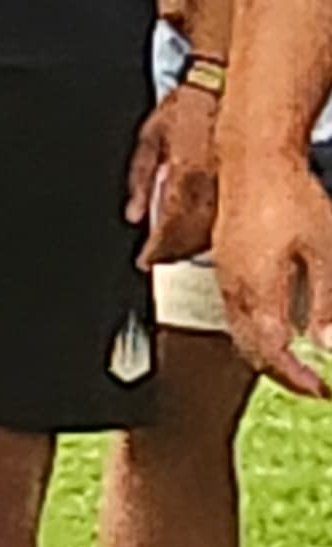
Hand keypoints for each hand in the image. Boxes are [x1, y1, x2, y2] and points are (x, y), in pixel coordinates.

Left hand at [127, 83, 218, 268]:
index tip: (144, 259)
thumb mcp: (149, 136)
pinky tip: (197, 234)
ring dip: (191, 247)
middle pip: (193, 236)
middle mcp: (212, 182)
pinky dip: (210, 232)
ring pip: (213, 232)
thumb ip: (139, 179)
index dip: (157, 249)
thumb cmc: (187, 105)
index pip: (171, 224)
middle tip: (156, 257)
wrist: (223, 86)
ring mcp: (230, 183)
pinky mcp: (242, 182)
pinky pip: (226, 218)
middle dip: (172, 252)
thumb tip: (134, 214)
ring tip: (173, 250)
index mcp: (186, 171)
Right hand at [217, 155, 331, 396]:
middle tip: (312, 384)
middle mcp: (235, 288)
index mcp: (258, 289)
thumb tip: (330, 346)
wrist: (252, 157)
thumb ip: (327, 302)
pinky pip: (235, 313)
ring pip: (241, 333)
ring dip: (267, 355)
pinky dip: (255, 332)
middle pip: (252, 350)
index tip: (322, 389)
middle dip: (282, 374)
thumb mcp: (325, 249)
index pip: (273, 353)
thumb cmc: (289, 195)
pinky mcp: (225, 265)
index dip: (297, 378)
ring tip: (296, 363)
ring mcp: (226, 277)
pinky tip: (275, 326)